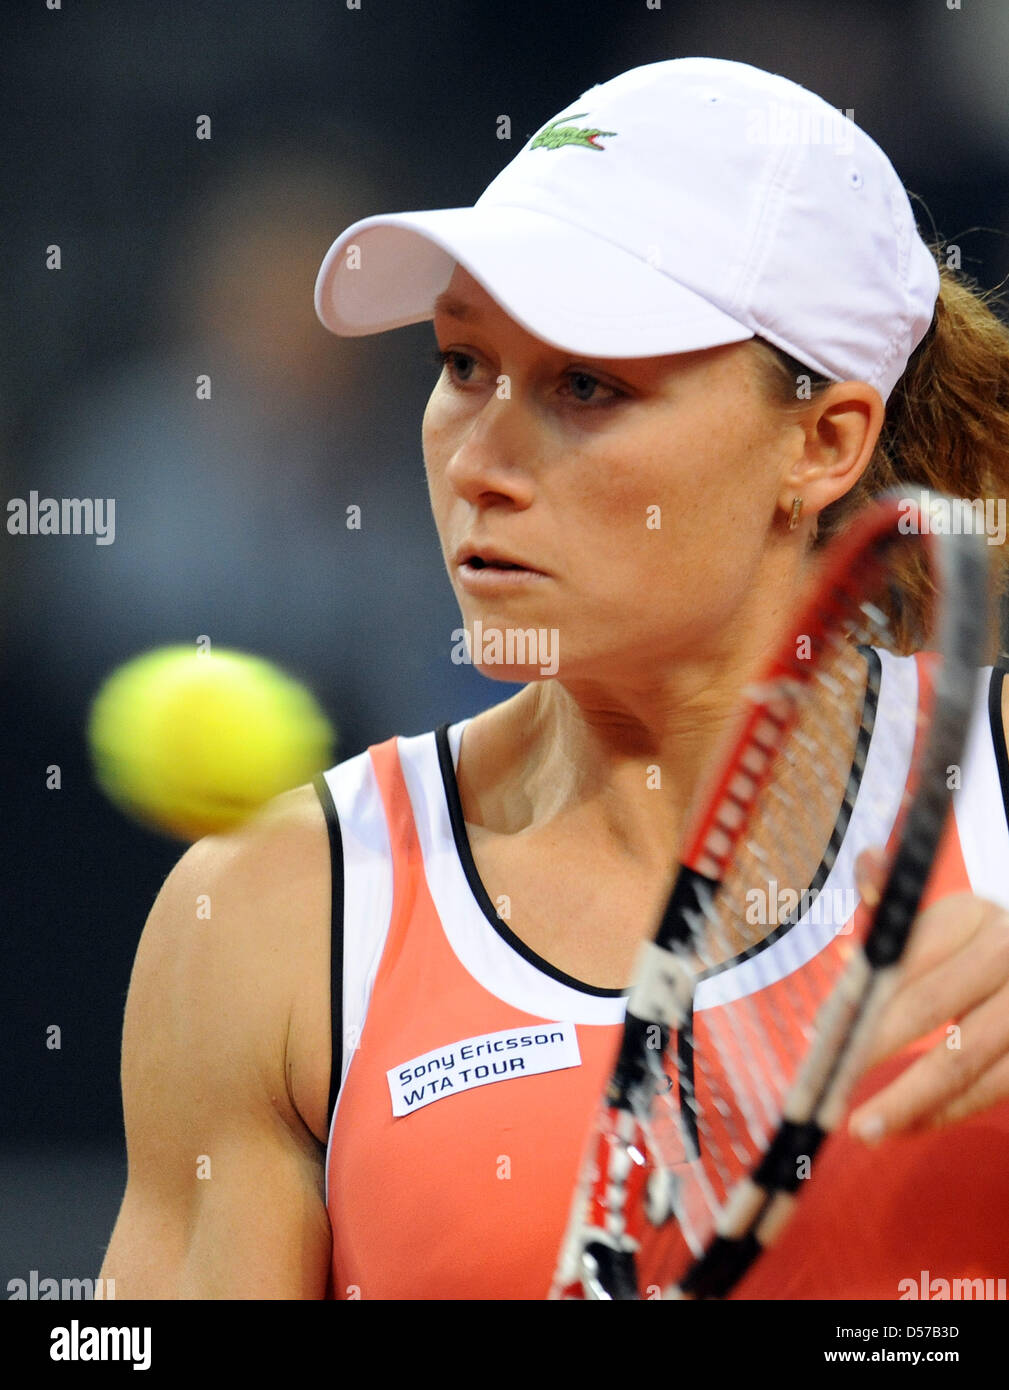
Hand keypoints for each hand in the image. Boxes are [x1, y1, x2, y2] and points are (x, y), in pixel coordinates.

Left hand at [847, 847, 1008, 1141]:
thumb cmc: (966, 946)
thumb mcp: (933, 915)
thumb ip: (892, 900)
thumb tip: (866, 862)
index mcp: (971, 913)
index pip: (907, 958)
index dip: (861, 998)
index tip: (820, 1033)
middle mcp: (1006, 952)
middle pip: (931, 1008)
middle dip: (873, 1051)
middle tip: (829, 1090)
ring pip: (966, 1060)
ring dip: (910, 1100)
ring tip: (864, 1130)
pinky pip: (994, 1088)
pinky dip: (948, 1111)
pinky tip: (909, 1125)